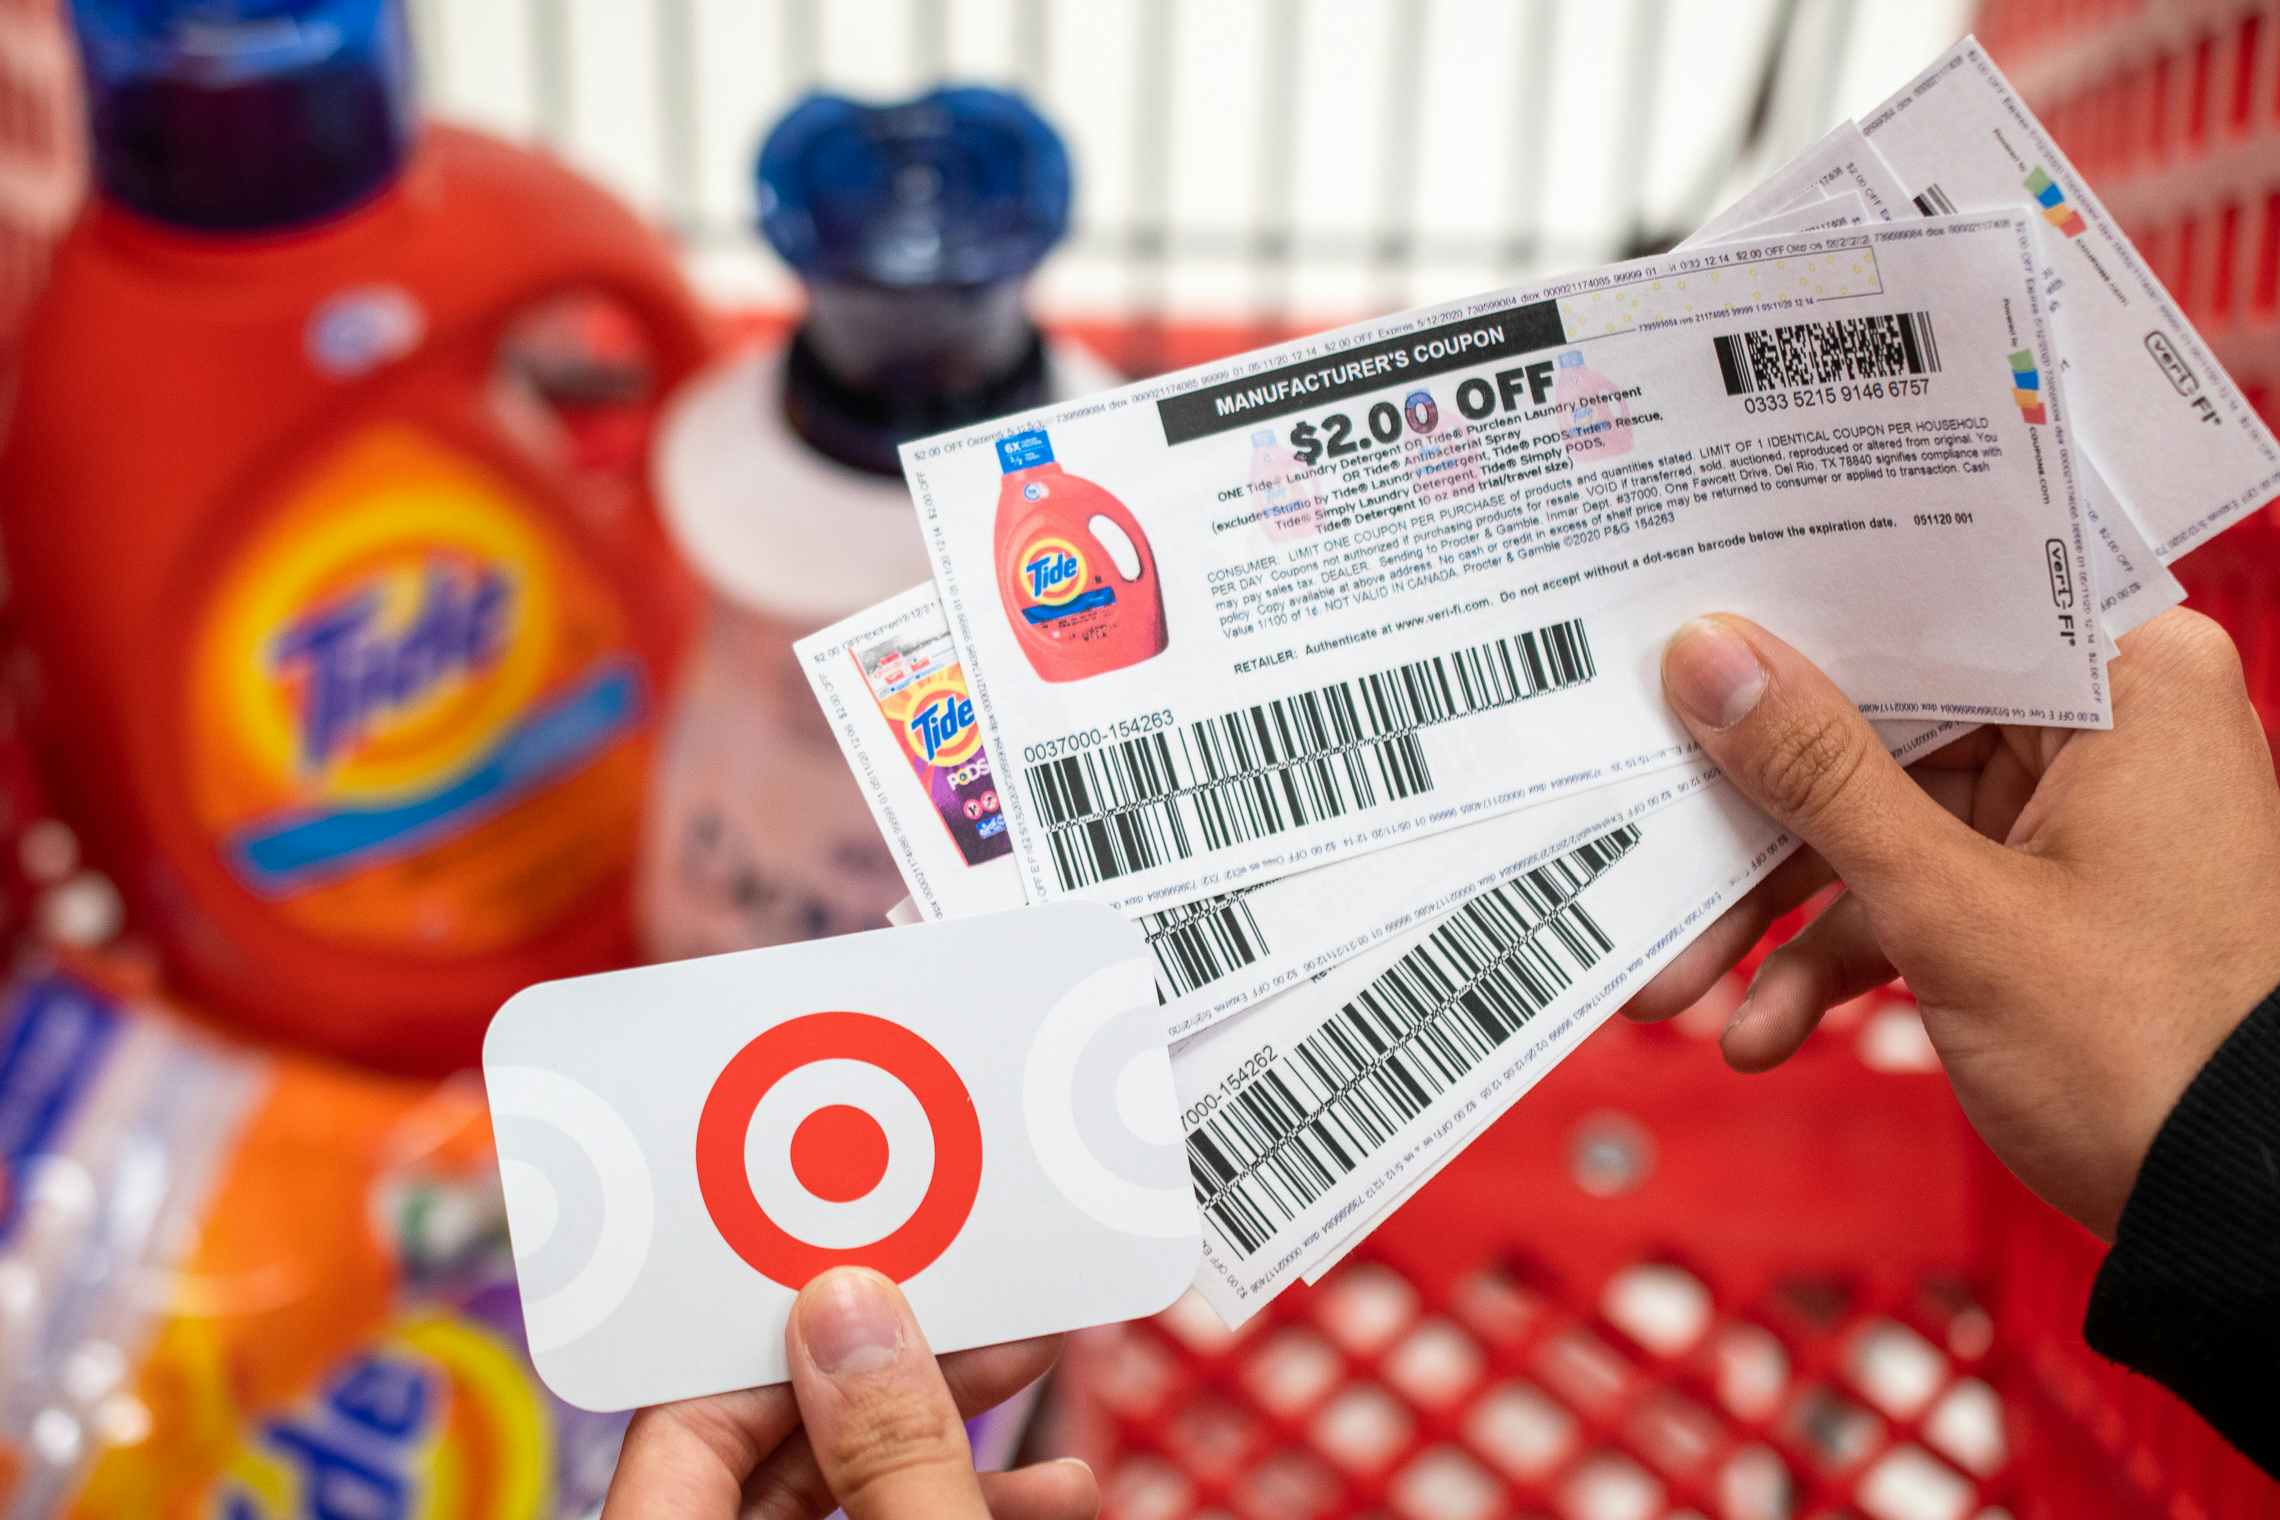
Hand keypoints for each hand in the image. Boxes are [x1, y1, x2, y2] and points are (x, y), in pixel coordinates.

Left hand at [601, 1267, 1096, 1518]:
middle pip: (773, 1451)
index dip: (785, 1336)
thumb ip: (892, 1454)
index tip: (875, 1274)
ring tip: (1047, 1417)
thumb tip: (853, 1311)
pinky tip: (1049, 1497)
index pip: (685, 1421)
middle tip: (991, 1320)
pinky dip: (949, 1509)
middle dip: (900, 1381)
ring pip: (838, 1501)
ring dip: (948, 1451)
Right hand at [1623, 609, 2279, 1237]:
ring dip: (1785, 914)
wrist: (2242, 1221)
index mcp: (2132, 683)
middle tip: (1656, 839)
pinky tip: (1767, 1028)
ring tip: (1683, 985)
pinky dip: (1846, 958)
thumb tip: (1714, 659)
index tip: (1693, 639)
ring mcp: (2079, 821)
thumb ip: (1818, 775)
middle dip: (1764, 822)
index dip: (1807, 626)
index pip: (1940, 609)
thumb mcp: (1951, 908)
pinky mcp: (2050, 900)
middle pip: (1892, 728)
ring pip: (1887, 824)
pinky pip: (1921, 896)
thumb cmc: (2150, 1053)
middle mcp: (2112, 731)